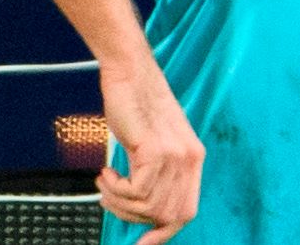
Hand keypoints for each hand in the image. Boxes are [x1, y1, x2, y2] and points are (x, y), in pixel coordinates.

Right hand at [96, 62, 203, 244]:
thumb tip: (144, 209)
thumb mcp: (154, 143)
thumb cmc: (135, 104)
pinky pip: (135, 192)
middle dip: (133, 217)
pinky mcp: (155, 150)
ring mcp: (174, 155)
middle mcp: (189, 159)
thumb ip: (157, 173)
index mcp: (193, 158)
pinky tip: (105, 173)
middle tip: (111, 200)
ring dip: (119, 202)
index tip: (142, 244)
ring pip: (147, 206)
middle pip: (166, 215)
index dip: (164, 232)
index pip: (185, 211)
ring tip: (105, 184)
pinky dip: (114, 189)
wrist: (129, 72)